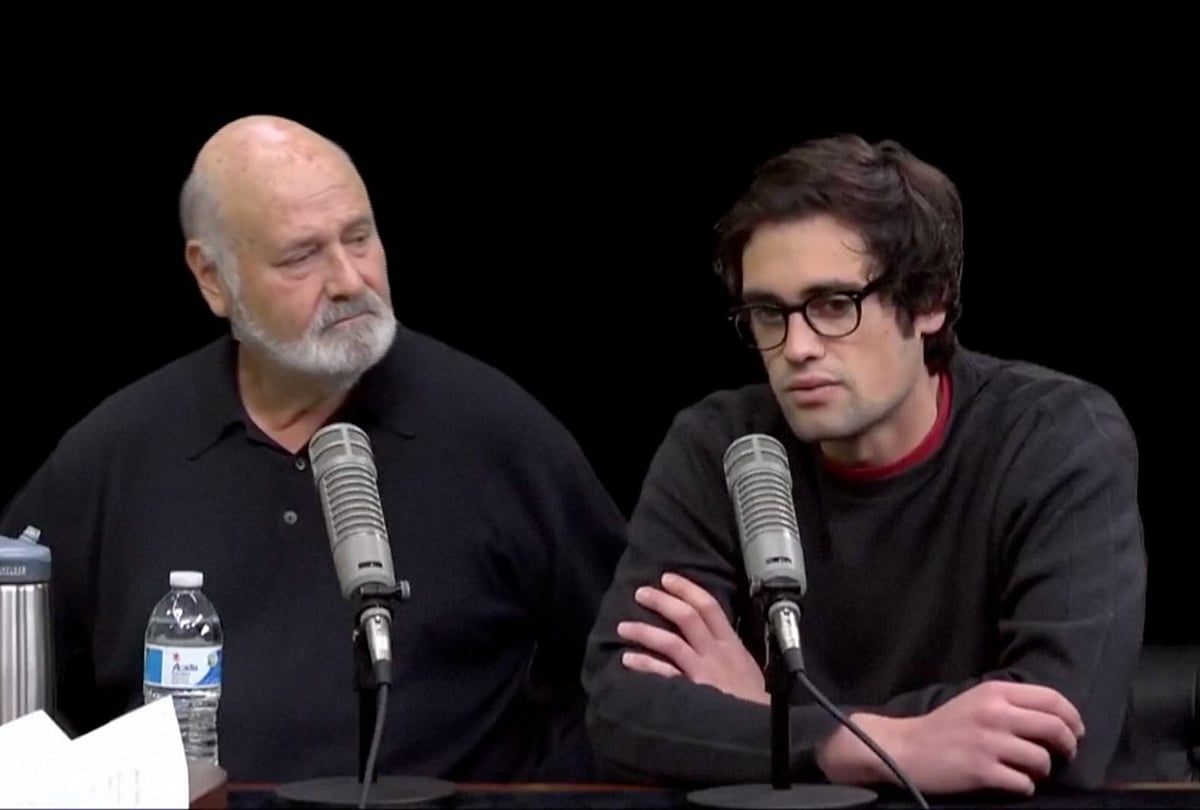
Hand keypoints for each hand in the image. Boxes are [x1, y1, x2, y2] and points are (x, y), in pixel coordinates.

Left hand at [617, 572, 767, 704]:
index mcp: (731, 645)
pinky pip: (665, 674)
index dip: (686, 588)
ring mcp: (705, 672)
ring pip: (671, 642)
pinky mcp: (694, 692)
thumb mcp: (746, 668)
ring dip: (644, 631)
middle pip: (687, 617)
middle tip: (640, 592)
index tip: (667, 578)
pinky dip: (645, 665)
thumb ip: (727, 650)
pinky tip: (628, 659)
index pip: (709, 606)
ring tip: (623, 627)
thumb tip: (706, 633)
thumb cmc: (754, 703)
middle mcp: (717, 653)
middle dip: (662, 601)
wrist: (762, 731)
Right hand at [817, 680, 1084, 795]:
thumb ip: (1012, 704)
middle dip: (1067, 746)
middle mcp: (994, 713)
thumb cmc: (946, 726)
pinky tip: (1010, 782)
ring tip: (1027, 770)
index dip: (1072, 718)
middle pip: (1055, 728)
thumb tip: (1057, 720)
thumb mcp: (977, 701)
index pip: (1053, 699)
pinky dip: (1023, 786)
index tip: (1075, 731)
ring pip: (1042, 760)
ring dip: (1041, 770)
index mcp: (995, 692)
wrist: (907, 749)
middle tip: (1063, 754)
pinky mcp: (982, 771)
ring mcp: (988, 743)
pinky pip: (1024, 784)